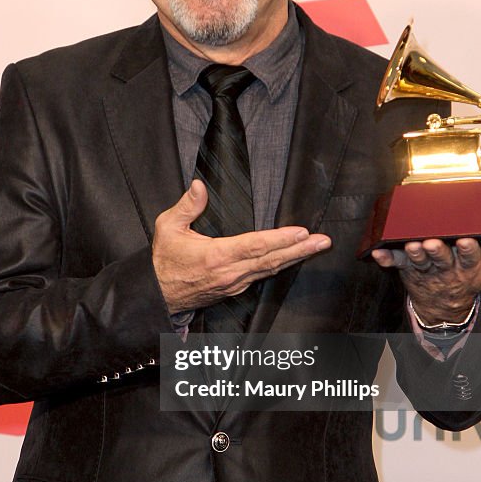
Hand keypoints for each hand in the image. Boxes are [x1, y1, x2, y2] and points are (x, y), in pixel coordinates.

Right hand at [152, 180, 331, 313]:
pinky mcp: (235, 289)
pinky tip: (293, 258)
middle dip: (301, 250)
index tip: (301, 232)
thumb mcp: (167, 227)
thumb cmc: (163, 261)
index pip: (256, 246)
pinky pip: (262, 275)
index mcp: (216, 256)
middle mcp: (230, 273)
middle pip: (272, 260)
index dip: (280, 239)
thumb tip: (200, 185)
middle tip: (323, 242)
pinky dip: (280, 265)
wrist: (157, 296)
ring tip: (316, 247)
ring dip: (296, 258)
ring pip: (271, 270)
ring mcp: (235, 284)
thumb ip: (187, 205)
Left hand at [371, 237, 480, 324]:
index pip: (469, 258)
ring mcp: (426, 269)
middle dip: (437, 251)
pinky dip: (386, 259)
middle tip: (432, 242)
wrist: (445, 305)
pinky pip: (396, 263)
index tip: (466, 241)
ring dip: (414, 254)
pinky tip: (377, 253)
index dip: (468, 250)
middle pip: (441, 259)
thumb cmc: (468, 279)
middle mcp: (446, 268)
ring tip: (411, 245)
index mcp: (467, 266)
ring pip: (419, 261)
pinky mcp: (409, 269)